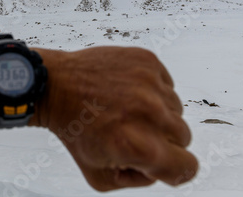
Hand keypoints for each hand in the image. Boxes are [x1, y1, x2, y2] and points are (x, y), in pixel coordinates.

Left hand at [36, 47, 197, 190]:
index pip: (187, 167)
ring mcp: (149, 84)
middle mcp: (150, 113)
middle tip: (130, 131)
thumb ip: (138, 181)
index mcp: (140, 146)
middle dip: (162, 139)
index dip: (173, 169)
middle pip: (183, 136)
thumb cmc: (74, 129)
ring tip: (124, 109)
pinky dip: (151, 89)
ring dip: (156, 112)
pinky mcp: (146, 61)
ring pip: (175, 108)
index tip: (158, 162)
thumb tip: (161, 167)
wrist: (55, 86)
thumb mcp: (99, 176)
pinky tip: (125, 91)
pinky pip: (166, 84)